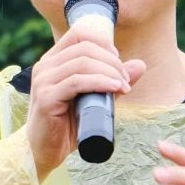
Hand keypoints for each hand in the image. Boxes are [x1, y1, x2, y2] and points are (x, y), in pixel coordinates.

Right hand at [26, 25, 145, 179]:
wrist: (43, 151)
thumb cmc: (67, 125)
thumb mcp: (94, 99)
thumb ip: (113, 81)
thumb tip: (140, 65)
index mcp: (52, 60)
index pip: (78, 33)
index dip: (103, 42)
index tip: (118, 60)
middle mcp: (45, 66)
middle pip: (84, 47)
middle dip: (112, 61)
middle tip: (125, 80)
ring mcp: (43, 81)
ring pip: (82, 62)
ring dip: (109, 72)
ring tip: (123, 87)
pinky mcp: (47, 98)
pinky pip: (77, 82)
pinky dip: (100, 82)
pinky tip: (114, 89)